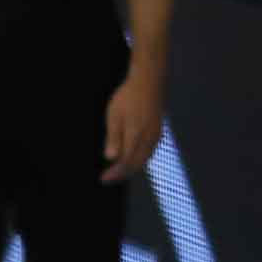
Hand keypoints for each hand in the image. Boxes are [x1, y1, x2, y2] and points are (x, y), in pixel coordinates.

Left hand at [101, 67, 168, 184]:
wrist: (149, 82)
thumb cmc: (128, 97)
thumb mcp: (115, 115)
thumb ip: (114, 137)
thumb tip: (111, 158)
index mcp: (136, 136)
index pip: (126, 162)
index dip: (115, 173)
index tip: (103, 179)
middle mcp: (149, 139)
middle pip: (136, 164)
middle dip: (122, 174)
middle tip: (108, 179)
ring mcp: (155, 136)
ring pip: (144, 159)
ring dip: (131, 169)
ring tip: (118, 172)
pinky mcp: (158, 132)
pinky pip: (149, 152)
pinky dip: (139, 160)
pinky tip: (132, 159)